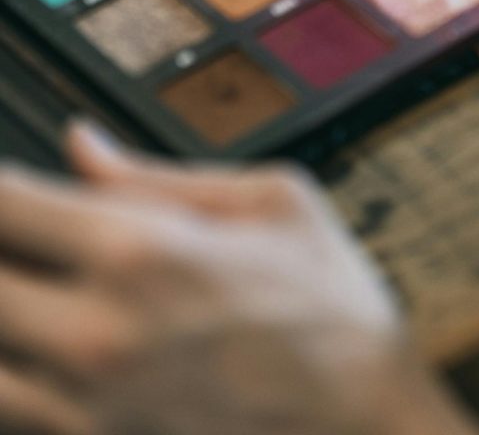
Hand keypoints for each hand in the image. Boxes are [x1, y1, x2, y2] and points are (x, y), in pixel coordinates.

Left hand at [0, 136, 478, 434]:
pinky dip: (21, 374)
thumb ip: (152, 175)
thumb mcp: (267, 200)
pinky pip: (17, 414)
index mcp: (140, 249)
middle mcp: (98, 334)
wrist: (370, 421)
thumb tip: (78, 143)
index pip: (3, 204)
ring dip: (6, 318)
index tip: (4, 185)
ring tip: (36, 288)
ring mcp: (90, 408)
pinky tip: (47, 343)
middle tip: (21, 233)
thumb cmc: (329, 304)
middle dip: (0, 246)